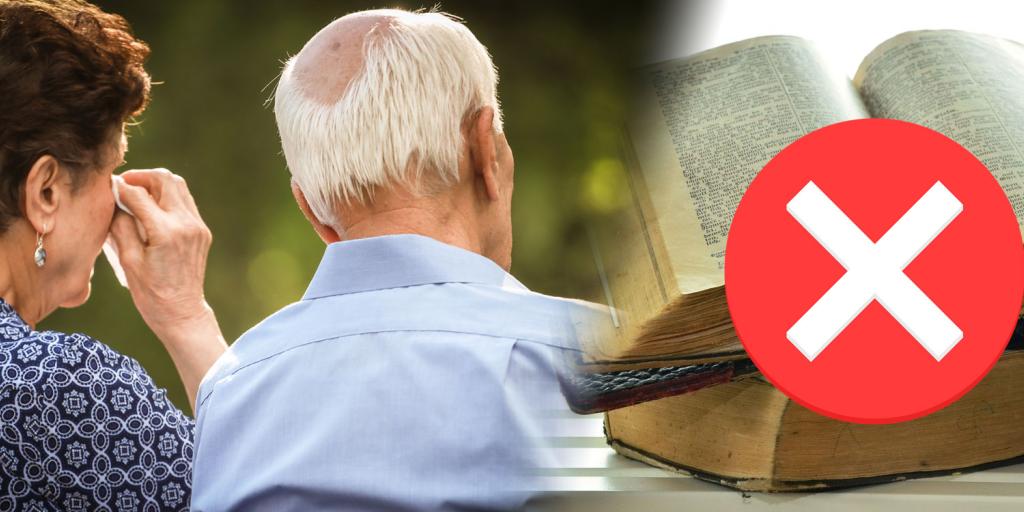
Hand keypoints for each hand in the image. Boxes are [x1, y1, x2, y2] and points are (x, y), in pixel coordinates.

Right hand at [108, 168, 225, 410]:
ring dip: (156, 184)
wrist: (181, 313)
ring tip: (136, 193)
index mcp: (165, 232)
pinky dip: (168, 197)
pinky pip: (185, 202)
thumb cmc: (150, 293)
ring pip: (179, 186)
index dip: (120, 187)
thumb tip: (115, 198)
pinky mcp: (202, 231)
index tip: (106, 185)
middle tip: (123, 185)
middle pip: (165, 179)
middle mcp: (187, 224)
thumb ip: (121, 224)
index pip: (139, 194)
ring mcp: (198, 227)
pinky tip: (151, 207)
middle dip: (142, 177)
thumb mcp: (127, 260)